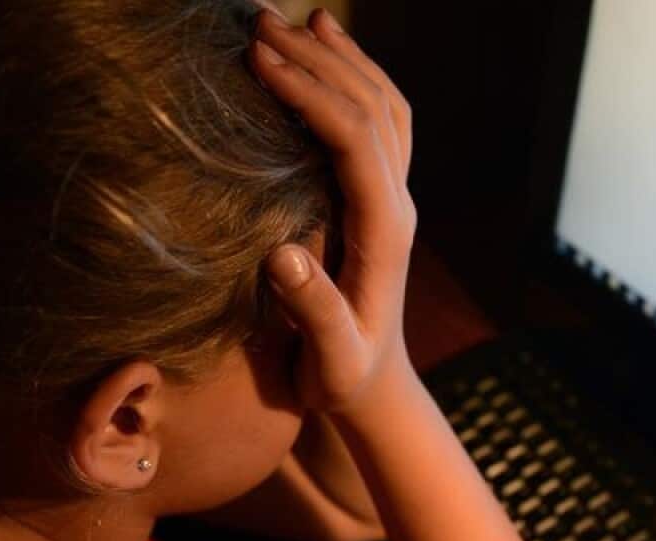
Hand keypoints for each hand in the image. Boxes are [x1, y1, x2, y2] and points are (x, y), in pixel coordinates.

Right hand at [252, 8, 416, 414]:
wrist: (375, 389)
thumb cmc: (344, 378)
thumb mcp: (330, 359)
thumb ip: (313, 311)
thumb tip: (282, 256)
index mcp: (385, 230)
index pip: (354, 139)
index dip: (308, 95)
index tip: (258, 62)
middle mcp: (397, 203)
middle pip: (370, 107)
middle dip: (318, 59)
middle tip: (260, 22)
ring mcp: (395, 197)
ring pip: (383, 106)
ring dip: (341, 59)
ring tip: (297, 20)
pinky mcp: (383, 200)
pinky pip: (383, 124)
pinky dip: (358, 80)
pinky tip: (332, 57)